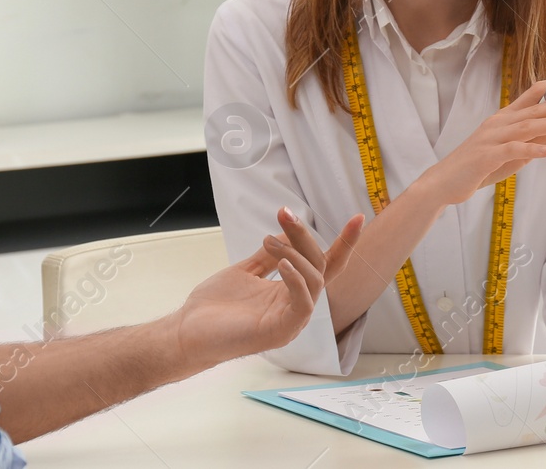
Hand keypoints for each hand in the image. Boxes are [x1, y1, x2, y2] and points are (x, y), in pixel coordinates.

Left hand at [169, 207, 364, 367]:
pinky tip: (282, 264)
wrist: (187, 332)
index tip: (358, 218)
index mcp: (290, 293)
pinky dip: (297, 279)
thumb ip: (268, 257)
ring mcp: (291, 321)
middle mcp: (296, 306)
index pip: (326, 266)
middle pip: (319, 265)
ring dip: (296, 252)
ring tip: (269, 240)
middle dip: (304, 235)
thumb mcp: (245, 272)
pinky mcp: (282, 331)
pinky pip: (303, 302)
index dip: (344, 243)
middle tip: (283, 214)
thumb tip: (285, 234)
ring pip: (315, 279)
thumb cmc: (213, 308)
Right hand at [421, 76, 545, 205]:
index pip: (533, 94)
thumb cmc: (481, 165)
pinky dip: (531, 149)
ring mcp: (491, 138)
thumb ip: (539, 139)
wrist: (445, 182)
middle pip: (534, 109)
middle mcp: (499, 123)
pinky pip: (511, 150)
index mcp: (505, 118)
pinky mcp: (485, 156)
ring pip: (526, 127)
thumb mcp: (515, 152)